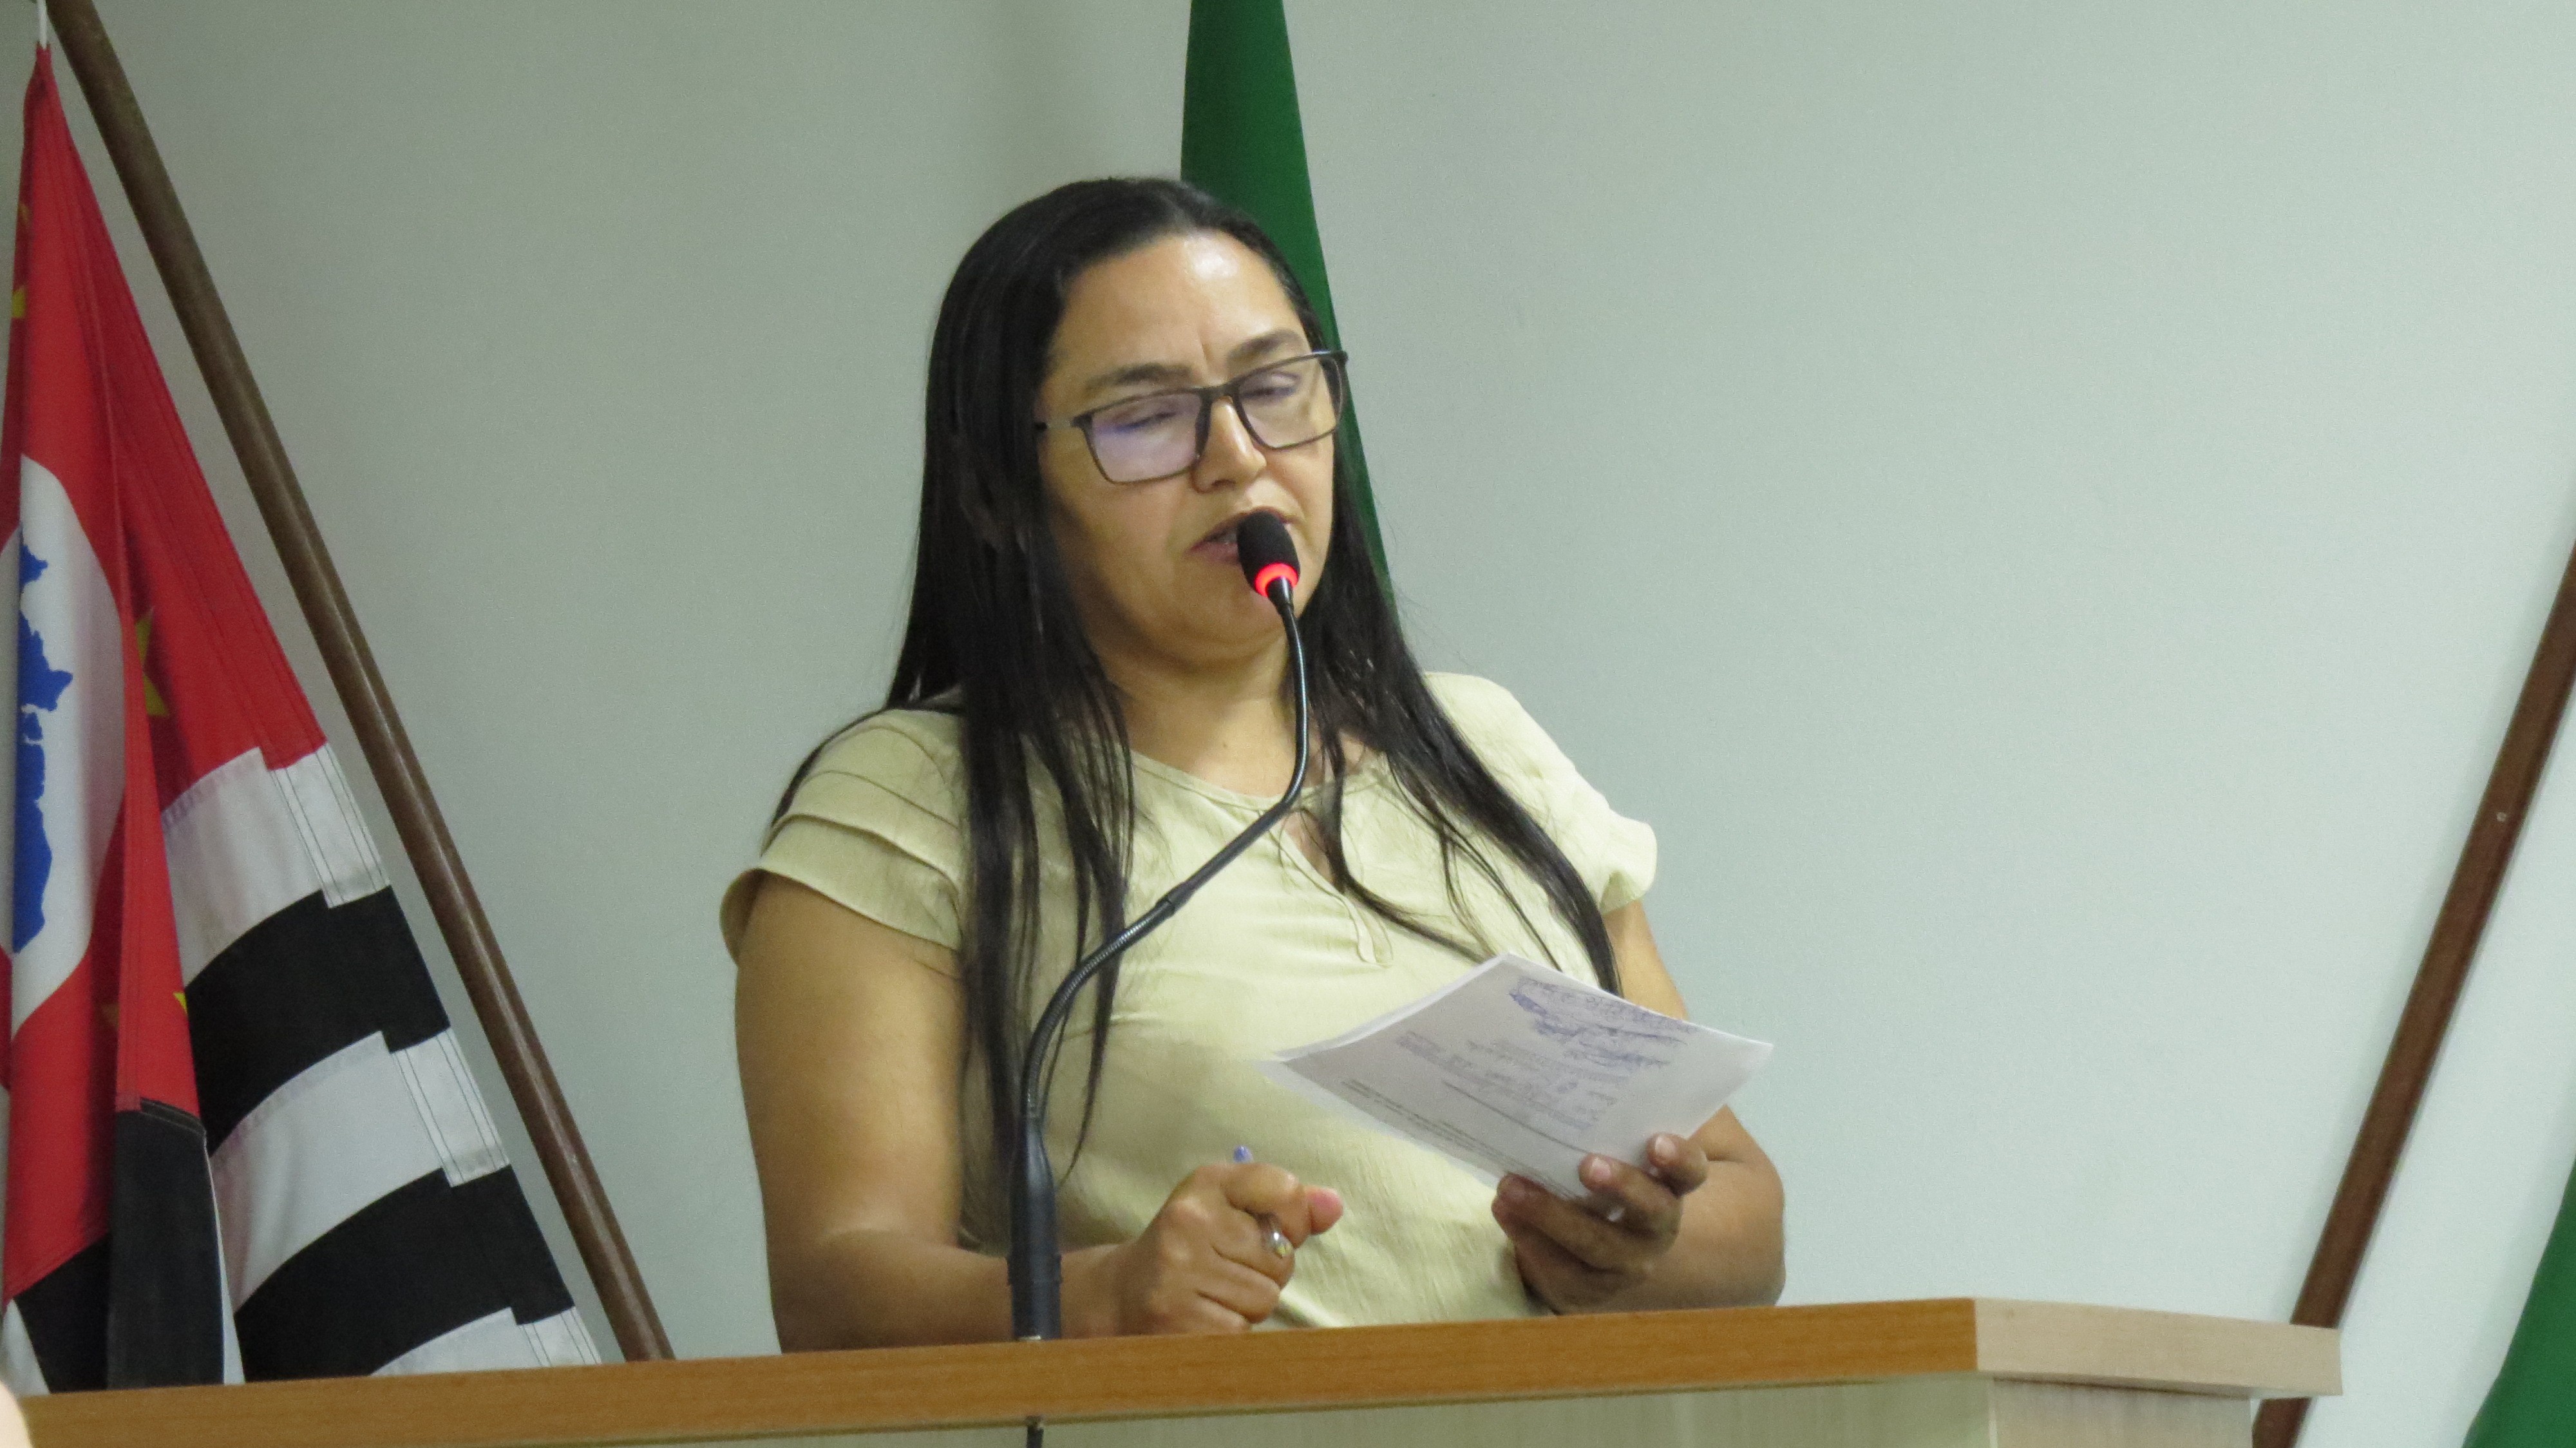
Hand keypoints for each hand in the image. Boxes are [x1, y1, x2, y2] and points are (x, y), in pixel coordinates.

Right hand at [1067, 1160, 1344, 1334]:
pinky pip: (1241, 1328)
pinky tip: (1203, 1314)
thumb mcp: (1233, 1210)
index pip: (1285, 1189)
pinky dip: (1230, 1329)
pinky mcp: (1176, 1316)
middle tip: (1228, 1269)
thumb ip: (1288, 1206)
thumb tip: (1334, 1205)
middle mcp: (1190, 1219)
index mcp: (1207, 1182)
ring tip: (1214, 1292)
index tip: (1271, 1231)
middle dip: (1266, 1271)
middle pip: (1279, 1256)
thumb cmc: (1193, 1246)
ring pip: (1264, 1296)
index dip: (1295, 1219)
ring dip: (1248, 1303)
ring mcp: (1180, 1269)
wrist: (1123, 1292)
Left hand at [1491, 1133, 1708, 1312]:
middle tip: (1586, 1165)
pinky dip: (1526, 1237)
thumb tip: (1588, 1068)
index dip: (1680, 1159)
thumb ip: (1615, 1120)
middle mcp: (1657, 1228)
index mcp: (1671, 1186)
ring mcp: (1626, 1263)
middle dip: (1621, 1187)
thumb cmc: (1607, 1173)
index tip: (1656, 1141)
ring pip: (1596, 1244)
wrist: (1592, 1241)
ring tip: (1510, 1186)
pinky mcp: (1589, 1287)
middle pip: (1650, 1212)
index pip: (1690, 1172)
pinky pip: (1559, 1268)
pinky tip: (1502, 1208)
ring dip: (1552, 1215)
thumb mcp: (1617, 1147)